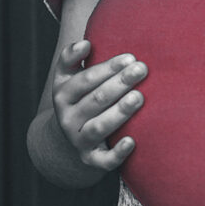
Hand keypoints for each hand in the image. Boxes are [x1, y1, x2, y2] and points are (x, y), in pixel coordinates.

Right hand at [52, 40, 147, 170]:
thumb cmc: (78, 98)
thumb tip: (85, 44)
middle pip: (95, 100)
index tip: (130, 57)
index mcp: (62, 94)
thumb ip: (71, 57)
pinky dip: (117, 153)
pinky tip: (132, 141)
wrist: (68, 139)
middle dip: (119, 83)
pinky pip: (104, 161)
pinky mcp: (91, 160)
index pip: (85, 79)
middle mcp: (68, 118)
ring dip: (119, 112)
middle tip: (142, 69)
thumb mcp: (67, 78)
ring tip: (139, 97)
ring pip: (99, 127)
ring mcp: (79, 140)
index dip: (107, 68)